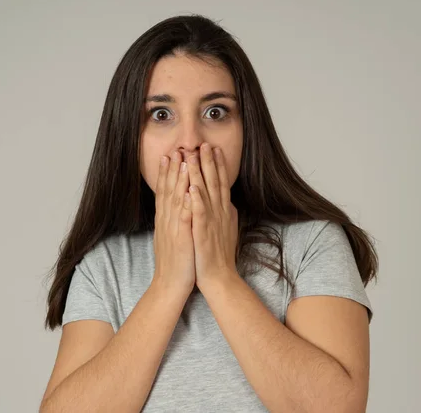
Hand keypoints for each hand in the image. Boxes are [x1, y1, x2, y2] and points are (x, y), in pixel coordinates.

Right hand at [152, 151, 195, 294]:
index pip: (165, 191)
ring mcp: (174, 228)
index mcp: (166, 219)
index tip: (169, 155)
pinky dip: (187, 203)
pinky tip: (190, 190)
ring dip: (179, 180)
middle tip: (176, 149)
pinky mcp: (182, 238)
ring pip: (176, 199)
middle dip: (172, 169)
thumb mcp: (173, 235)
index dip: (166, 173)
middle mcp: (167, 220)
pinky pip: (184, 217)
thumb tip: (180, 204)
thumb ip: (175, 219)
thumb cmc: (177, 261)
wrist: (171, 284)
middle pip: (168, 190)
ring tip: (183, 161)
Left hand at [186, 143, 238, 287]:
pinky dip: (196, 199)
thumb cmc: (219, 255)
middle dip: (209, 161)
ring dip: (199, 173)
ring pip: (205, 192)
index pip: (221, 183)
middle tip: (204, 143)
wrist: (218, 277)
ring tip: (194, 155)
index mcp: (223, 211)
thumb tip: (228, 200)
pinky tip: (192, 186)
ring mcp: (212, 221)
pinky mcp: (203, 232)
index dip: (218, 165)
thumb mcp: (226, 229)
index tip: (214, 148)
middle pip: (214, 182)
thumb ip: (226, 213)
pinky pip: (199, 213)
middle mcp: (219, 212)